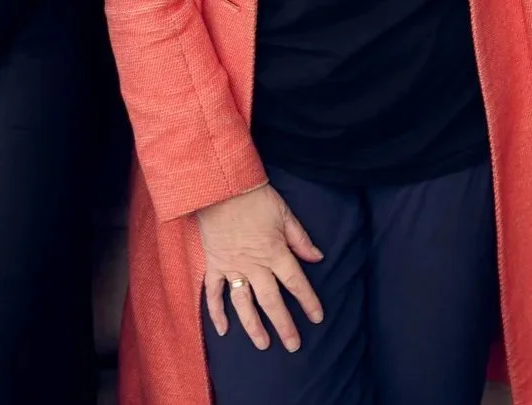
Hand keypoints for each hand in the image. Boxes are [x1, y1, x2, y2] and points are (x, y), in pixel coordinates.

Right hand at [196, 184, 323, 351]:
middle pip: (271, 301)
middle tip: (293, 345)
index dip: (308, 301)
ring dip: (253, 326)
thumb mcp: (284, 214)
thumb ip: (300, 239)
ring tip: (263, 344)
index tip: (317, 317)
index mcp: (274, 252)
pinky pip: (214, 293)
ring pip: (244, 303)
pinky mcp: (214, 265)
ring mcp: (232, 267)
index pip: (295, 282)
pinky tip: (223, 330)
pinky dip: (216, 312)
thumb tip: (317, 258)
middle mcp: (254, 265)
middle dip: (284, 324)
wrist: (220, 187)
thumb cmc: (255, 197)